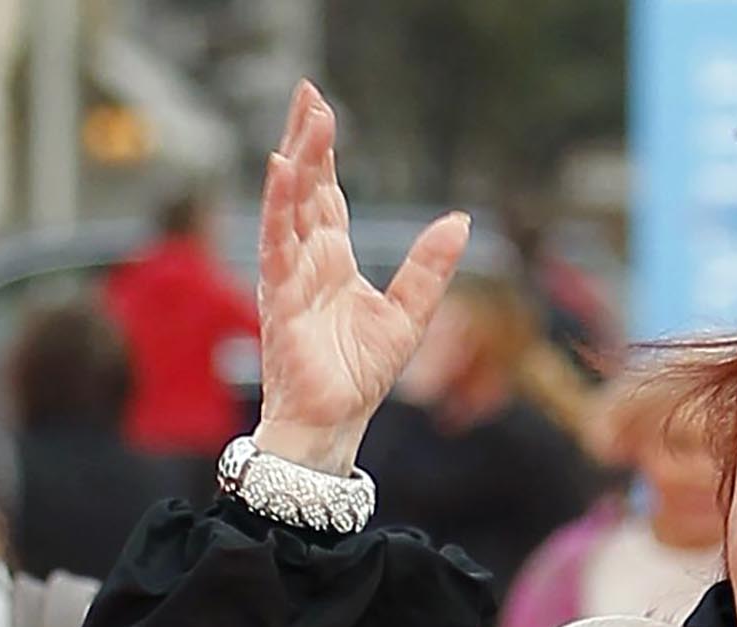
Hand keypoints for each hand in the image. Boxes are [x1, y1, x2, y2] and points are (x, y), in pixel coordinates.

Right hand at [253, 80, 468, 469]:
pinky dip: (278, 207)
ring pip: (291, 206)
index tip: (322, 110)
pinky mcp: (281, 297)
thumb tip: (460, 221)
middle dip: (306, 140)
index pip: (327, 194)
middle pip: (305, 188)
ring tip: (306, 121)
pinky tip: (280, 170)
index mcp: (333, 260)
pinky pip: (277, 243)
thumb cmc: (359, 378)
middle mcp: (307, 260)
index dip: (324, 154)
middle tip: (308, 92)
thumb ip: (429, 268)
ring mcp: (290, 275)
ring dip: (297, 161)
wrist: (334, 424)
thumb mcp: (408, 315)